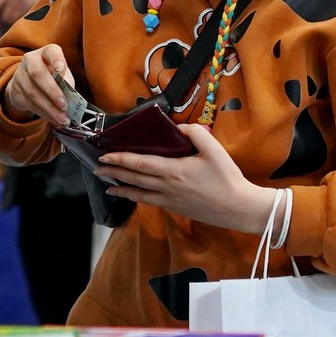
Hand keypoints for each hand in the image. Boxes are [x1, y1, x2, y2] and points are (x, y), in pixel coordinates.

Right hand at [0, 44, 73, 125]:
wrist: (29, 83)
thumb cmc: (52, 77)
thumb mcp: (62, 76)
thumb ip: (66, 84)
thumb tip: (71, 102)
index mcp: (46, 53)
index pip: (51, 51)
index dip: (55, 59)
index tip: (60, 68)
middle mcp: (31, 60)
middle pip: (38, 74)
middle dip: (52, 91)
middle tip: (63, 105)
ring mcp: (20, 74)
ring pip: (32, 92)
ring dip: (48, 108)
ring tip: (61, 118)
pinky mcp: (14, 89)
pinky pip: (28, 103)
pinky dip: (42, 113)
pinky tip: (52, 118)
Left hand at [98, 122, 273, 232]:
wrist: (238, 208)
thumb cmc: (227, 178)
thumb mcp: (214, 149)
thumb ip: (195, 133)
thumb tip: (179, 127)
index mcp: (173, 170)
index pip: (139, 163)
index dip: (120, 159)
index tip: (105, 155)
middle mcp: (166, 187)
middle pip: (134, 178)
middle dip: (114, 172)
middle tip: (97, 168)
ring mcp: (169, 200)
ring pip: (138, 193)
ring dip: (121, 188)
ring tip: (107, 185)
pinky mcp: (175, 208)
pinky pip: (150, 202)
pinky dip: (136, 198)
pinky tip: (132, 196)